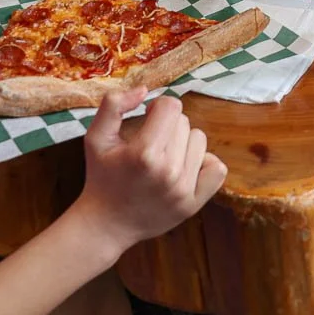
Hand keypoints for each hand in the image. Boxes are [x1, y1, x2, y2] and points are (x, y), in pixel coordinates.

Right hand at [67, 91, 226, 252]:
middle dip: (167, 126)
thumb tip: (145, 90)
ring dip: (183, 143)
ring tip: (164, 157)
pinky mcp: (193, 204)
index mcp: (144, 153)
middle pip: (185, 122)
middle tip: (150, 143)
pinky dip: (203, 163)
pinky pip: (217, 168)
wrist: (106, 224)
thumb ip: (113, 105)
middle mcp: (168, 172)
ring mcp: (183, 190)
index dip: (158, 108)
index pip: (171, 107)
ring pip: (199, 140)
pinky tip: (184, 168)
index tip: (147, 119)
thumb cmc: (101, 176)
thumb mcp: (95, 137)